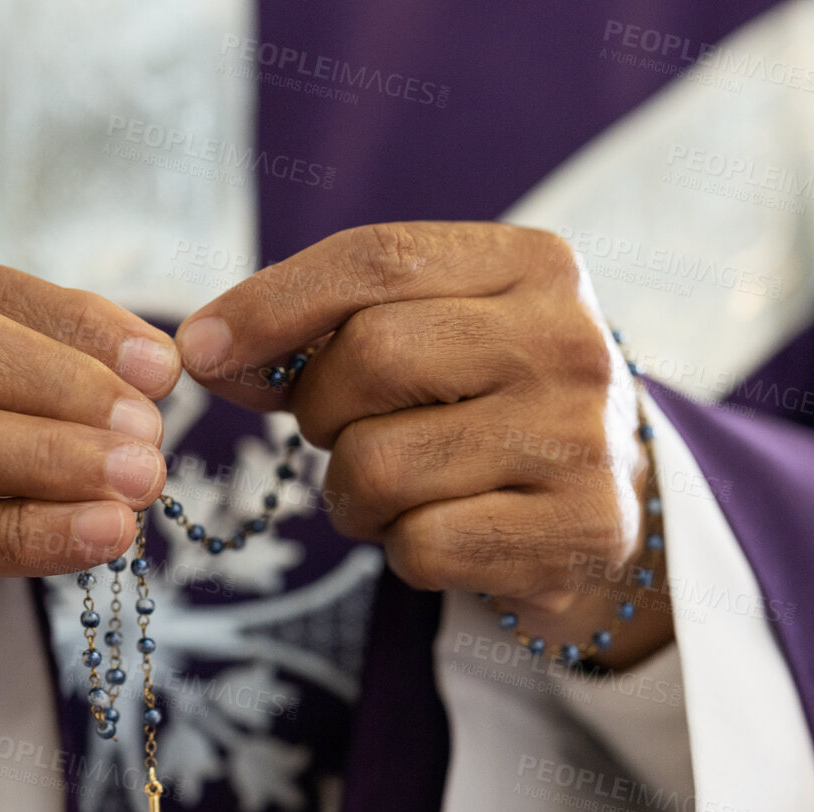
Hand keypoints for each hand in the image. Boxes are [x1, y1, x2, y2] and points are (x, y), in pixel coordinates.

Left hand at [175, 222, 670, 666]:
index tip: (200, 350)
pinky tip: (443, 530)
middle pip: (370, 360)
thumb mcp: (434, 335)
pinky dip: (400, 549)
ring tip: (397, 487)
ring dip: (351, 492)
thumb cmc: (489, 405)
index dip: (271, 304)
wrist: (614, 504)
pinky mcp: (580, 531)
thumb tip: (206, 352)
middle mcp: (571, 341)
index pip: (376, 260)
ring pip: (379, 466)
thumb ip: (327, 330)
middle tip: (340, 430)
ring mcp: (584, 439)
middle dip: (319, 408)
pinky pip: (419, 546)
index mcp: (536, 264)